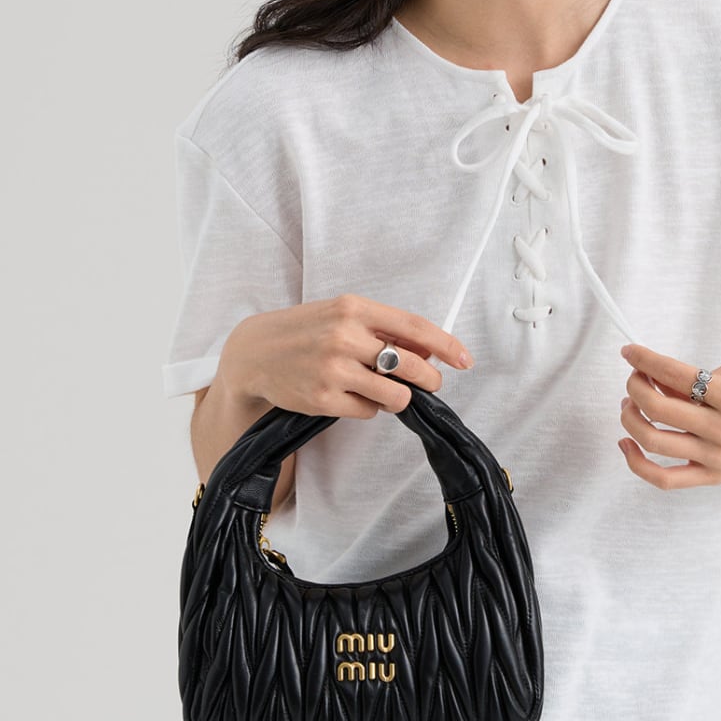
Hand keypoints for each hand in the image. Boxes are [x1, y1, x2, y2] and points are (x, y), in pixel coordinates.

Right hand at [219, 294, 473, 418]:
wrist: (254, 352)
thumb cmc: (307, 331)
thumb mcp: (342, 316)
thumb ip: (383, 330)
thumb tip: (429, 352)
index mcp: (354, 308)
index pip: (413, 327)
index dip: (446, 345)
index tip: (465, 359)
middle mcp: (344, 336)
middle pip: (411, 366)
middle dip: (429, 379)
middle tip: (429, 384)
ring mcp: (333, 369)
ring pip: (395, 395)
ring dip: (399, 398)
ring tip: (386, 391)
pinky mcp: (322, 399)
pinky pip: (368, 411)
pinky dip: (369, 407)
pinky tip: (353, 397)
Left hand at [617, 344, 720, 489]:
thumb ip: (705, 375)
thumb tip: (662, 380)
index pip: (677, 375)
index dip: (645, 360)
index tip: (630, 352)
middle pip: (658, 408)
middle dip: (635, 385)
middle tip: (635, 376)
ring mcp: (716, 458)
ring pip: (654, 440)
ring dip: (631, 417)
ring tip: (631, 404)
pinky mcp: (712, 478)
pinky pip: (664, 479)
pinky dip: (637, 463)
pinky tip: (627, 443)